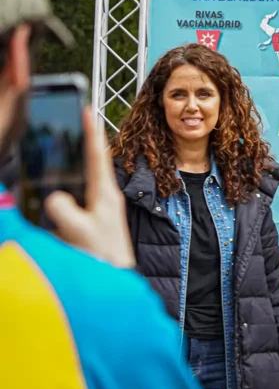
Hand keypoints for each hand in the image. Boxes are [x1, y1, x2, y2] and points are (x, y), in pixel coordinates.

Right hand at [44, 108, 135, 268]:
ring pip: (87, 176)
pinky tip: (64, 183)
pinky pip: (81, 194)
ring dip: (79, 160)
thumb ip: (63, 211)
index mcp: (105, 195)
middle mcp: (106, 197)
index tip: (88, 110)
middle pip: (94, 161)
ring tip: (71, 143)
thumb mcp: (79, 232)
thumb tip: (53, 197)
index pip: (98, 156)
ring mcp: (102, 207)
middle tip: (79, 118)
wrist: (115, 278)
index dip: (91, 132)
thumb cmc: (102, 256)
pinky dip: (73, 184)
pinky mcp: (96, 218)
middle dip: (86, 139)